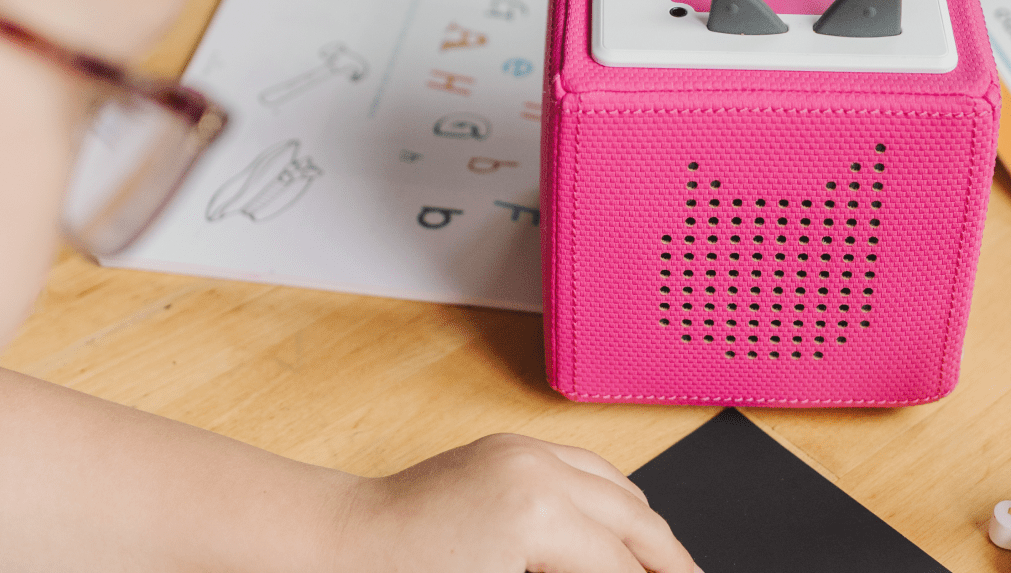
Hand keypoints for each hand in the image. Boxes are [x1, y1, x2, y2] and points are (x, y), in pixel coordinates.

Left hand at [334, 433, 701, 572]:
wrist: (339, 547)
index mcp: (534, 510)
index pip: (622, 566)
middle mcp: (536, 466)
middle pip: (635, 519)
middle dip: (670, 562)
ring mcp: (522, 451)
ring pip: (618, 486)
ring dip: (647, 528)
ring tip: (671, 566)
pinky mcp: (509, 450)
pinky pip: (585, 468)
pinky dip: (613, 498)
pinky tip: (625, 528)